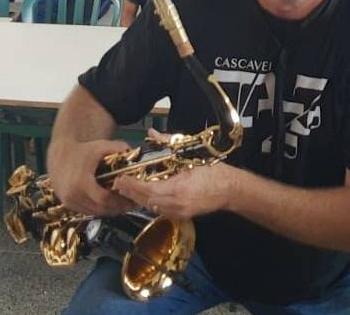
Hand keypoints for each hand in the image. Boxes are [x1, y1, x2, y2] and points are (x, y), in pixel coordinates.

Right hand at [45, 135, 136, 215]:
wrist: (60, 154)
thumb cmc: (82, 150)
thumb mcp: (100, 146)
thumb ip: (118, 148)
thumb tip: (133, 152)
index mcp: (81, 182)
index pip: (104, 199)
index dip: (119, 201)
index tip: (131, 200)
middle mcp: (73, 195)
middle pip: (100, 209)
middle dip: (117, 208)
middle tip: (130, 205)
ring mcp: (69, 201)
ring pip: (94, 212)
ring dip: (108, 210)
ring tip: (122, 205)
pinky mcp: (67, 204)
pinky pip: (86, 211)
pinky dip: (98, 209)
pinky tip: (108, 204)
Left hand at [112, 130, 233, 218]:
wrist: (230, 189)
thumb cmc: (213, 171)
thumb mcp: (191, 153)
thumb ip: (168, 143)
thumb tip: (152, 133)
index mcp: (179, 188)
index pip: (148, 189)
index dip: (132, 185)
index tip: (121, 178)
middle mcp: (177, 204)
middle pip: (146, 201)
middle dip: (131, 192)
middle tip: (118, 183)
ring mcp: (179, 212)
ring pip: (151, 207)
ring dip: (139, 198)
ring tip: (127, 189)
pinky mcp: (181, 216)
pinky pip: (160, 210)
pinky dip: (151, 202)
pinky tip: (144, 195)